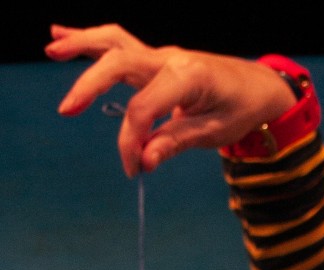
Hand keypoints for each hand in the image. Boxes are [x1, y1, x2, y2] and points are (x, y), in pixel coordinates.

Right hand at [46, 24, 296, 176]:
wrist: (260, 86)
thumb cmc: (241, 110)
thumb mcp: (215, 132)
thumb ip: (176, 143)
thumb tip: (144, 160)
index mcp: (189, 77)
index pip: (144, 108)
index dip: (132, 140)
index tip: (134, 168)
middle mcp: (171, 59)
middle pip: (119, 64)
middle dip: (90, 85)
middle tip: (67, 111)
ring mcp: (163, 55)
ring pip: (115, 42)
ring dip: (81, 44)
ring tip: (52, 50)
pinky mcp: (158, 60)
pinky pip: (120, 44)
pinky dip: (90, 40)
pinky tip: (61, 36)